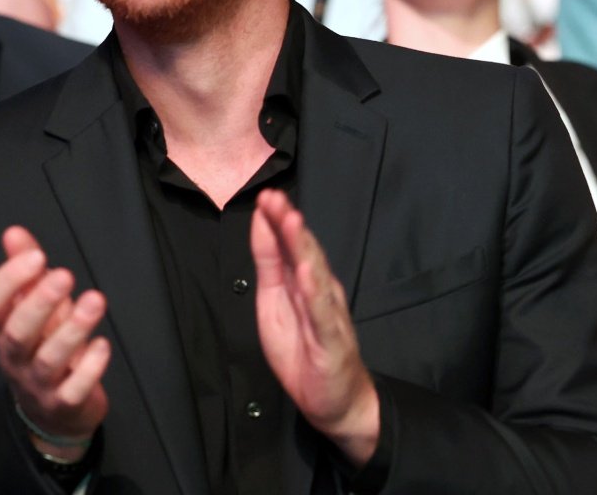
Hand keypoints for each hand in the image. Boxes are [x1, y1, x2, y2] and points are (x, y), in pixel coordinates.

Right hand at [0, 227, 109, 460]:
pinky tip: (103, 345)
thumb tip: (13, 232)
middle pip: (16, 332)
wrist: (54, 413)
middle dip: (39, 303)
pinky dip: (90, 367)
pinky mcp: (64, 403)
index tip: (37, 256)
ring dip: (72, 329)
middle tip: (65, 274)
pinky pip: (74, 389)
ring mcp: (38, 383)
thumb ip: (26, 272)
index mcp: (3, 329)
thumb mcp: (33, 308)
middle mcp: (15, 357)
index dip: (7, 280)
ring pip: (48, 359)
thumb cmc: (43, 347)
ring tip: (95, 300)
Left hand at [250, 190, 379, 465]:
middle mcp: (320, 291)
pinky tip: (308, 274)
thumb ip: (270, 266)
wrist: (334, 400)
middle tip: (275, 198)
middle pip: (304, 252)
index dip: (276, 221)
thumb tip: (261, 226)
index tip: (264, 195)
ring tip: (291, 222)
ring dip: (303, 248)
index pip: (289, 245)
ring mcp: (329, 313)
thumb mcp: (274, 305)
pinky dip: (316, 292)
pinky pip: (323, 313)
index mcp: (303, 282)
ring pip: (315, 275)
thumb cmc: (304, 352)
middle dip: (288, 224)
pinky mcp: (332, 340)